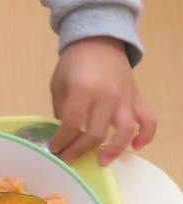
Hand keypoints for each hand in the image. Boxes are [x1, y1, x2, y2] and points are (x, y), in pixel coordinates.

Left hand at [49, 37, 156, 164]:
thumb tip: (64, 133)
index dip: (62, 140)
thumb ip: (62, 108)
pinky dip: (147, 135)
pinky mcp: (138, 98)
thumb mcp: (59, 83)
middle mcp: (106, 96)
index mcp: (82, 90)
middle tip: (70, 159)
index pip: (72, 123)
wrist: (98, 42)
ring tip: (102, 161)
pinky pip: (148, 120)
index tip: (55, 148)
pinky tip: (137, 146)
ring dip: (115, 149)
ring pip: (125, 130)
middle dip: (80, 149)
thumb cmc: (74, 64)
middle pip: (96, 132)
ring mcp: (125, 98)